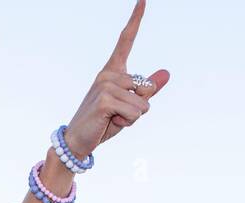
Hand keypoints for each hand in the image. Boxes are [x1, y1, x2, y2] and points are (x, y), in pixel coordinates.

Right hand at [63, 0, 169, 158]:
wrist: (78, 141)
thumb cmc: (103, 123)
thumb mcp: (129, 105)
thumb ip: (147, 89)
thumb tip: (166, 73)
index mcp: (113, 70)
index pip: (126, 40)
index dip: (136, 19)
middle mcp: (108, 73)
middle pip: (146, 88)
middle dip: (139, 107)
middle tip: (116, 114)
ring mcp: (105, 85)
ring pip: (143, 103)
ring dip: (132, 117)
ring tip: (112, 119)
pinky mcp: (105, 99)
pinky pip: (135, 112)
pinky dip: (127, 122)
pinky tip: (109, 122)